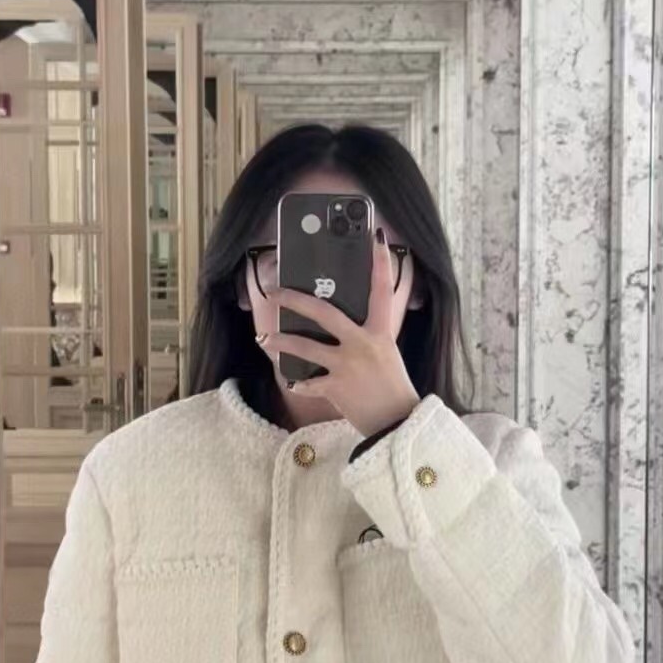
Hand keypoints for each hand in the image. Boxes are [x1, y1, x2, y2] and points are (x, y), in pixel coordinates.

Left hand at [254, 228, 420, 437]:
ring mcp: (348, 366)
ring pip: (305, 347)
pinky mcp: (337, 388)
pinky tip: (291, 382)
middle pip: (324, 312)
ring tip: (264, 339)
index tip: (374, 238)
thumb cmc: (393, 390)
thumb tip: (342, 328)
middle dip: (295, 300)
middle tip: (276, 292)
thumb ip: (368, 339)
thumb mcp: (387, 356)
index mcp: (381, 333)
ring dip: (281, 342)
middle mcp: (363, 344)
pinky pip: (309, 382)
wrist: (398, 424)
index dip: (379, 263)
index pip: (382, 291)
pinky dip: (299, 383)